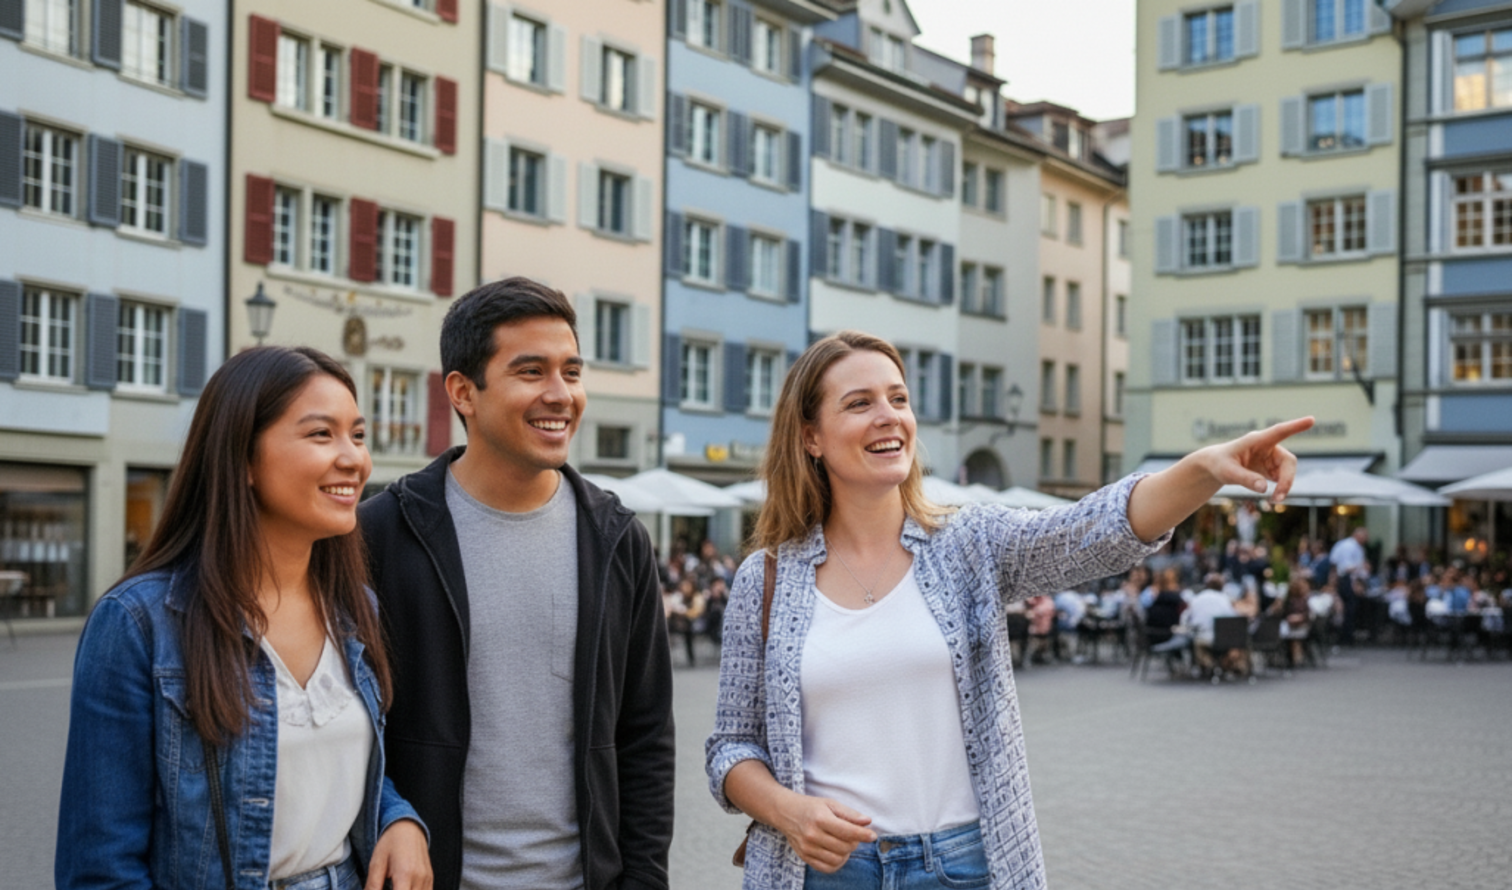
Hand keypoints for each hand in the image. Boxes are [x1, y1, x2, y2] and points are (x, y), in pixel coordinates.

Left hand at [366, 819, 430, 889]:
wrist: (408, 827)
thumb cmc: (391, 842)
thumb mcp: (376, 863)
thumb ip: (373, 886)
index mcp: (405, 874)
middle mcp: (420, 878)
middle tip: (386, 887)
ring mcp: (427, 879)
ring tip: (393, 886)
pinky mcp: (430, 879)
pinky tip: (403, 888)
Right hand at [776, 793, 875, 873]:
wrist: (785, 812)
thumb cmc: (812, 807)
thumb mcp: (830, 804)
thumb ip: (850, 814)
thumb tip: (868, 822)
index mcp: (820, 818)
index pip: (847, 831)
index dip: (863, 835)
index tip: (873, 836)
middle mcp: (812, 834)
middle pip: (845, 847)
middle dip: (854, 842)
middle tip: (852, 835)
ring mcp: (807, 848)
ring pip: (838, 859)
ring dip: (847, 853)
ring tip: (844, 843)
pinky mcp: (804, 857)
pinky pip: (827, 868)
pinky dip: (837, 863)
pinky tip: (837, 853)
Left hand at [1194, 416, 1313, 502]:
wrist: (1215, 467)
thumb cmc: (1220, 464)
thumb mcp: (1227, 472)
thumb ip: (1245, 479)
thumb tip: (1265, 488)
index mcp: (1256, 440)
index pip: (1279, 431)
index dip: (1295, 426)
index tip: (1311, 419)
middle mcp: (1268, 447)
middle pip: (1288, 461)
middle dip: (1287, 480)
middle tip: (1278, 497)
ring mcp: (1271, 458)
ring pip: (1288, 471)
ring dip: (1285, 486)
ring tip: (1274, 500)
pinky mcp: (1271, 468)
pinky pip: (1283, 479)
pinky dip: (1281, 488)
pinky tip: (1273, 497)